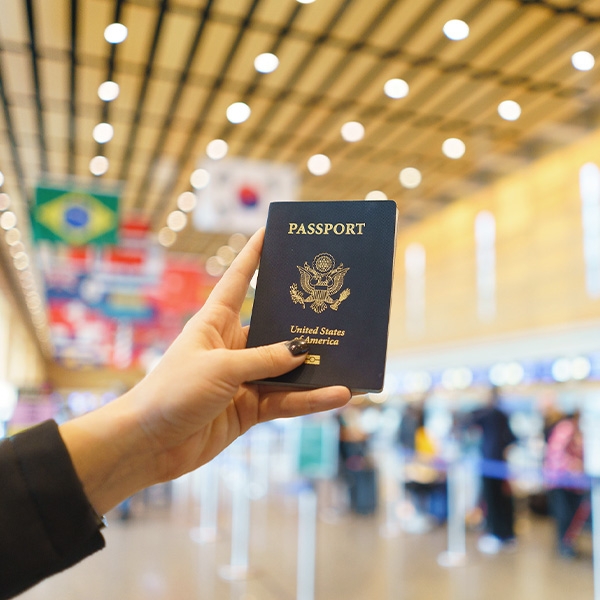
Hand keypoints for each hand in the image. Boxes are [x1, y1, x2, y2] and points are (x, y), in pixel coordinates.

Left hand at [60, 228, 350, 513]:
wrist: (147, 445)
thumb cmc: (172, 393)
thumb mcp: (220, 368)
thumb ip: (263, 359)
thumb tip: (302, 350)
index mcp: (214, 323)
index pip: (238, 281)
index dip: (253, 255)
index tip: (271, 232)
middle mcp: (232, 346)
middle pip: (274, 327)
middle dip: (302, 319)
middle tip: (336, 305)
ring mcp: (242, 379)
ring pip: (286, 369)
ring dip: (315, 368)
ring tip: (349, 360)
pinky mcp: (249, 408)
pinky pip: (286, 400)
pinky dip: (310, 400)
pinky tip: (337, 395)